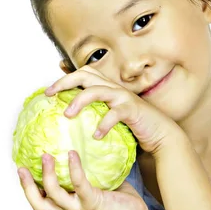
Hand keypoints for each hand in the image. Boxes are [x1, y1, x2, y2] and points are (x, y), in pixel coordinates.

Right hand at [18, 150, 148, 209]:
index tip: (21, 170)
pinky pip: (78, 185)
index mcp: (67, 208)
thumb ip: (83, 171)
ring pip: (54, 196)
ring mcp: (79, 209)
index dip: (27, 190)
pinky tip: (72, 154)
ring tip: (46, 156)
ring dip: (47, 175)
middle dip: (27, 187)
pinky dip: (73, 169)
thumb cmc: (115, 198)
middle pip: (39, 205)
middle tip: (21, 167)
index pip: (40, 205)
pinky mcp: (92, 204)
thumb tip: (73, 145)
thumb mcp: (93, 185)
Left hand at [44, 65, 187, 155]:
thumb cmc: (135, 128)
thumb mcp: (112, 117)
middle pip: (86, 75)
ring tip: (67, 114)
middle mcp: (114, 88)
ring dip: (80, 100)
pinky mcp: (133, 110)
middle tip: (50, 94)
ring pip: (97, 90)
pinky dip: (104, 123)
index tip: (48, 91)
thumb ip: (96, 114)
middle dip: (65, 82)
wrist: (161, 134)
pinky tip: (96, 136)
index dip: (65, 78)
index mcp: (108, 88)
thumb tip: (71, 121)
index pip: (84, 73)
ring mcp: (124, 97)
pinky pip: (115, 113)